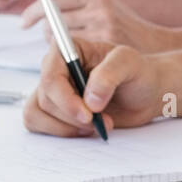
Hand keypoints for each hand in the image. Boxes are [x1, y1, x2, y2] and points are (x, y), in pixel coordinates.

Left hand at [18, 0, 173, 51]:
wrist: (160, 50)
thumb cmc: (128, 33)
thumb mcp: (106, 9)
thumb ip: (76, 2)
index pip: (53, 0)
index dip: (34, 11)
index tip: (23, 23)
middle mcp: (100, 9)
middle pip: (52, 21)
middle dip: (47, 32)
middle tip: (55, 42)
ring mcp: (102, 29)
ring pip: (58, 40)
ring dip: (56, 48)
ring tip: (69, 54)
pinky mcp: (104, 49)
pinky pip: (70, 55)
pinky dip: (66, 61)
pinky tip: (76, 65)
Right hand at [23, 38, 165, 135]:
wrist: (145, 93)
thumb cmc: (139, 73)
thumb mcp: (130, 64)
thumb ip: (110, 74)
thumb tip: (90, 100)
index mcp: (70, 49)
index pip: (51, 74)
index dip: (64, 98)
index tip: (88, 114)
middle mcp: (57, 68)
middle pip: (45, 98)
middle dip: (72, 116)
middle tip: (102, 121)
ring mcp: (54, 90)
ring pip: (36, 114)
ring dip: (65, 127)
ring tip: (97, 125)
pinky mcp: (54, 109)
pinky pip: (37, 124)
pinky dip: (61, 132)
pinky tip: (86, 130)